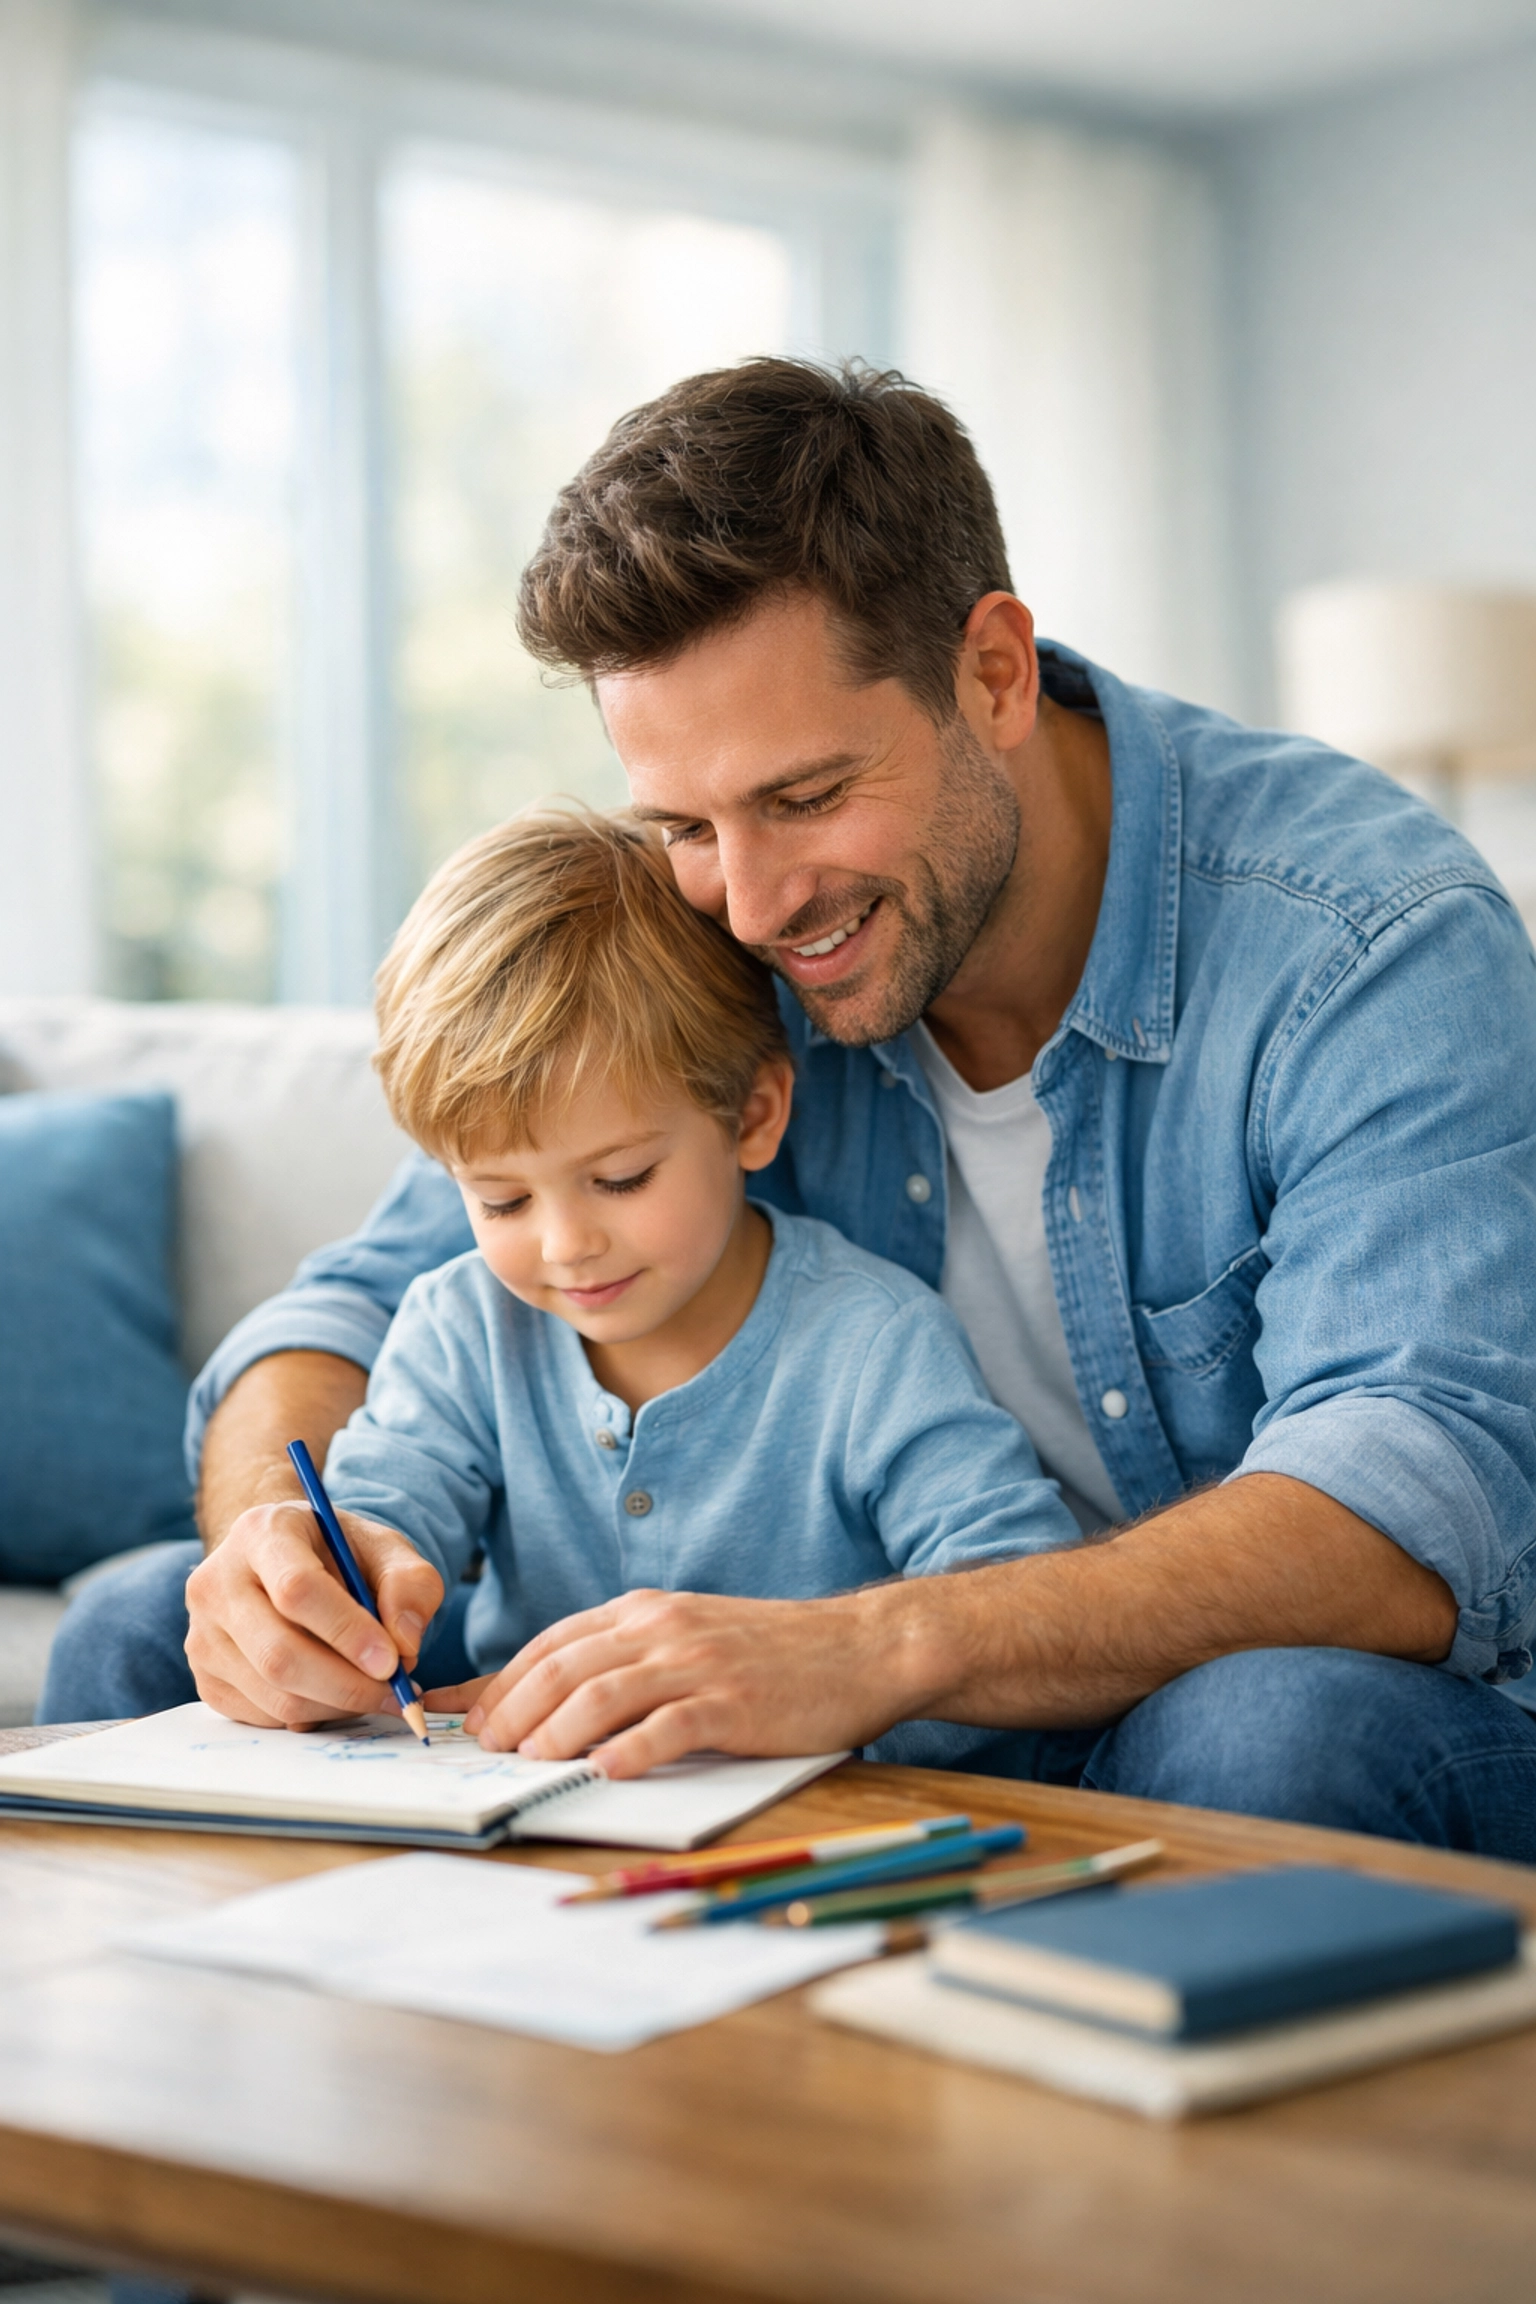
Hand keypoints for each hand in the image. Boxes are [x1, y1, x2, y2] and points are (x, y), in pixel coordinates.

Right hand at [185, 1500, 443, 1728]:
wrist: (282, 1564)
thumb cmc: (336, 1555)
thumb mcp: (384, 1548)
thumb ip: (410, 1583)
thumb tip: (404, 1644)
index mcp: (260, 1533)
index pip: (296, 1589)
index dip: (347, 1631)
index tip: (392, 1660)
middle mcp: (217, 1584)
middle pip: (279, 1654)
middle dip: (348, 1685)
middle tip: (396, 1692)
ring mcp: (202, 1636)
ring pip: (273, 1694)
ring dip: (337, 1705)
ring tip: (375, 1690)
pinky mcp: (206, 1679)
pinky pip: (264, 1717)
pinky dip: (313, 1716)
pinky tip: (338, 1693)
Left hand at [424, 1585, 926, 1777]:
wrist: (859, 1648)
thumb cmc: (770, 1653)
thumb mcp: (688, 1639)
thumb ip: (626, 1661)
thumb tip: (551, 1701)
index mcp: (646, 1613)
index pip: (552, 1643)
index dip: (500, 1681)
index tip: (461, 1718)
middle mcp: (662, 1630)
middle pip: (564, 1667)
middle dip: (512, 1711)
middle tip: (485, 1751)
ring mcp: (698, 1664)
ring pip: (603, 1694)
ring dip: (555, 1732)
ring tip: (528, 1764)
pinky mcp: (733, 1702)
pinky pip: (669, 1727)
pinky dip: (630, 1751)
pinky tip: (605, 1773)